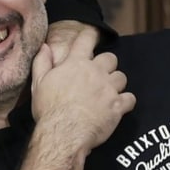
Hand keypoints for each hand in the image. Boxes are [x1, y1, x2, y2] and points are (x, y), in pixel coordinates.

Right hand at [29, 27, 134, 153]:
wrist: (63, 133)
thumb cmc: (49, 110)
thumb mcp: (39, 84)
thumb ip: (42, 62)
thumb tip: (44, 46)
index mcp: (75, 64)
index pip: (86, 40)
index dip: (91, 36)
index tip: (93, 37)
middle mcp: (95, 72)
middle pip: (111, 58)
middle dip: (107, 65)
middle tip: (99, 77)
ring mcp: (108, 88)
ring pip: (121, 77)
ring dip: (116, 84)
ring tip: (108, 94)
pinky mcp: (118, 106)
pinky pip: (130, 98)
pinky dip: (126, 102)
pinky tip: (118, 107)